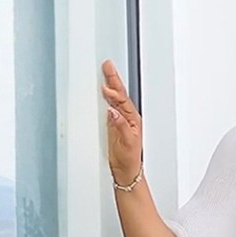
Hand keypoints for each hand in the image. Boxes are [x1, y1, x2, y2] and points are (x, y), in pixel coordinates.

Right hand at [100, 59, 142, 182]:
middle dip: (113, 80)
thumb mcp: (127, 142)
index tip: (107, 86)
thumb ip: (120, 126)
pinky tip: (101, 91)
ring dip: (110, 85)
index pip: (123, 101)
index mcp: (133, 120)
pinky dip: (105, 97)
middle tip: (108, 65)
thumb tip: (113, 111)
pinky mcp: (112, 125)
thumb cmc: (130, 159)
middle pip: (119, 95)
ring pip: (114, 99)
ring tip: (105, 72)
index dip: (115, 92)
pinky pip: (108, 106)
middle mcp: (127, 118)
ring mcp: (119, 120)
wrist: (125, 171)